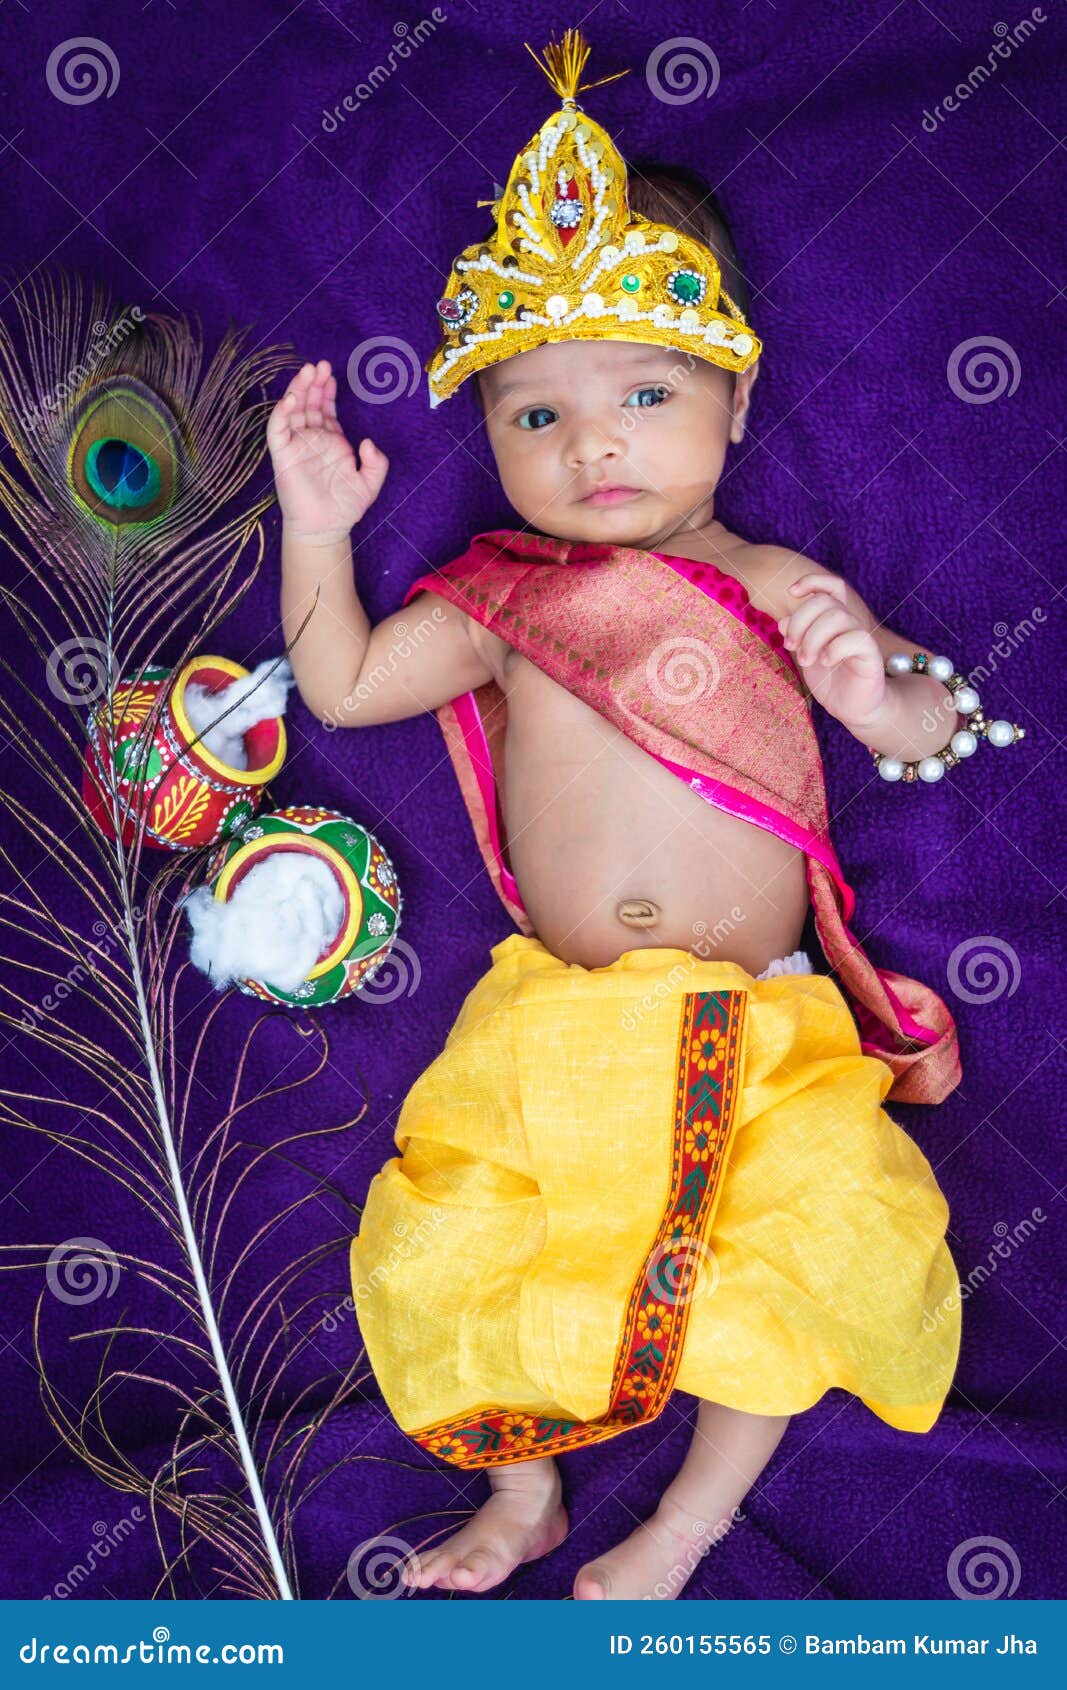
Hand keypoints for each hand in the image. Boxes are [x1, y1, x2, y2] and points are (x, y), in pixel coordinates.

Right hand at [267, 359, 388, 540]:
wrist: (326, 529)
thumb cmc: (345, 508)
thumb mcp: (370, 484)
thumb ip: (376, 463)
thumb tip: (367, 441)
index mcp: (332, 441)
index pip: (327, 408)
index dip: (328, 391)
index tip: (331, 374)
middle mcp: (312, 439)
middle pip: (309, 403)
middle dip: (313, 383)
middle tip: (319, 365)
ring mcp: (296, 445)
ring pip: (293, 410)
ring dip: (298, 390)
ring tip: (306, 372)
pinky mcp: (282, 455)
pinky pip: (277, 430)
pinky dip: (281, 413)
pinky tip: (290, 399)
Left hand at [778, 573, 886, 725]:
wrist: (852, 709)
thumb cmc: (830, 681)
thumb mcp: (805, 656)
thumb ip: (795, 637)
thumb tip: (782, 620)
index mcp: (834, 620)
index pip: (830, 586)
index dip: (812, 581)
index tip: (792, 592)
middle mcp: (849, 623)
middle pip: (825, 601)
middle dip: (800, 621)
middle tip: (791, 646)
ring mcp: (861, 637)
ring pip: (838, 616)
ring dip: (813, 638)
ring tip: (806, 660)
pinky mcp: (870, 654)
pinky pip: (855, 637)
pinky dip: (834, 648)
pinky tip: (826, 662)